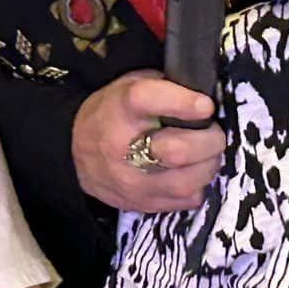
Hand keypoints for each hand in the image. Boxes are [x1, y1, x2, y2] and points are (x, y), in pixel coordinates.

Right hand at [71, 70, 223, 212]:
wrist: (74, 151)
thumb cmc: (112, 113)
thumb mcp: (130, 84)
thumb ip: (165, 84)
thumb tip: (204, 93)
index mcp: (122, 107)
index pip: (150, 100)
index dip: (184, 103)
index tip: (206, 106)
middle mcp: (123, 145)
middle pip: (177, 150)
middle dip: (209, 140)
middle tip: (214, 133)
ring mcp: (131, 180)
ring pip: (186, 182)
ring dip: (208, 165)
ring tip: (207, 154)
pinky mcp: (141, 203)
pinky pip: (185, 200)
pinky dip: (197, 185)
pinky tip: (191, 172)